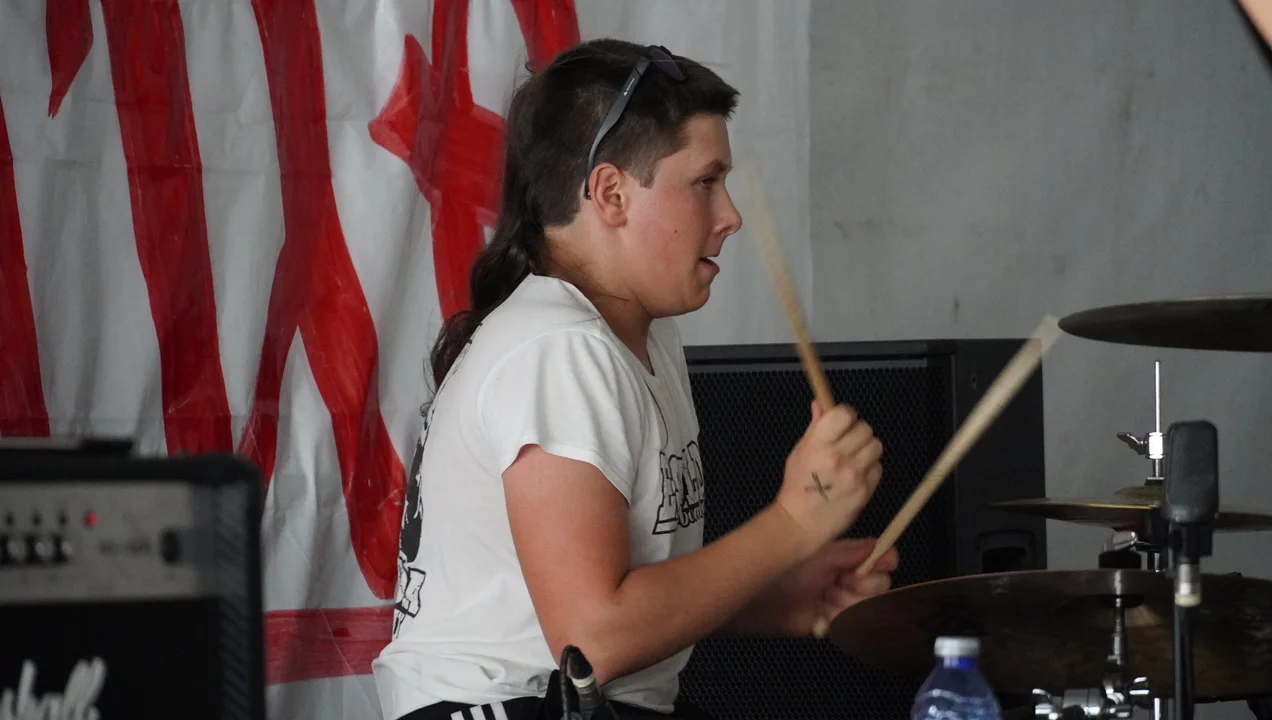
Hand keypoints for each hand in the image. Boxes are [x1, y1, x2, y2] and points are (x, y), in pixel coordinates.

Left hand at [743, 537, 899, 636]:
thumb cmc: (784, 569)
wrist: (758, 600)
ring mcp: (843, 601)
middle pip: (880, 587)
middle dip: (857, 590)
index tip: (863, 572)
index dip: (878, 568)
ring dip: (844, 607)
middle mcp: (849, 578)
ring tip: (821, 600)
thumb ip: (853, 552)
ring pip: (868, 609)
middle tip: (832, 586)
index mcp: (847, 557)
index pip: (882, 561)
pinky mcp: (836, 623)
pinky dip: (838, 622)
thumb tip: (881, 546)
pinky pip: (855, 627)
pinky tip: (820, 616)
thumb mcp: (821, 556)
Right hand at [775, 401, 883, 552]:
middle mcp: (838, 458)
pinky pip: (878, 468)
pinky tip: (855, 476)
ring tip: (852, 459)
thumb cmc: (798, 484)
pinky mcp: (865, 490)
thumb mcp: (800, 451)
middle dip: (857, 433)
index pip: (845, 413)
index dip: (846, 415)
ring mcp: (853, 475)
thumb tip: (821, 403)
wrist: (800, 522)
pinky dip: (870, 469)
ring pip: (876, 446)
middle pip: (865, 428)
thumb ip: (815, 426)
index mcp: (818, 444)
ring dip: (866, 449)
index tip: (842, 422)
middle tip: (846, 444)